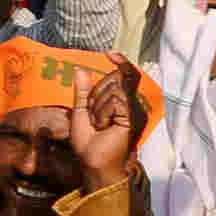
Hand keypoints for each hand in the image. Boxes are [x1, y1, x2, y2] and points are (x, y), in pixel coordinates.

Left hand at [72, 45, 141, 181]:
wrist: (94, 162)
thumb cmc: (89, 142)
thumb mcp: (81, 111)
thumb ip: (82, 91)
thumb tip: (80, 70)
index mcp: (122, 102)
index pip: (125, 75)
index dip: (121, 62)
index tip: (110, 54)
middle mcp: (131, 104)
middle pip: (113, 80)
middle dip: (95, 96)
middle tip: (94, 118)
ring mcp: (135, 110)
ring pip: (113, 89)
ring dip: (97, 107)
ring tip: (99, 125)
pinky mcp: (133, 117)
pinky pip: (115, 101)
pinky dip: (102, 113)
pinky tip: (104, 127)